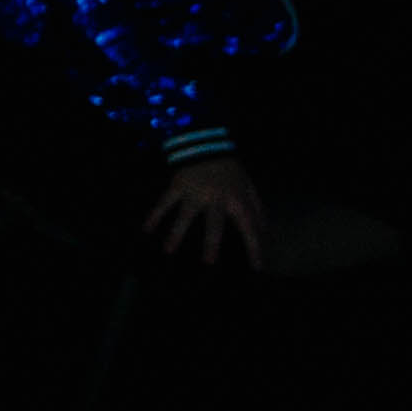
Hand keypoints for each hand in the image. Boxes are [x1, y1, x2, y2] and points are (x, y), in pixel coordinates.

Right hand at [145, 153, 269, 266]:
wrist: (207, 142)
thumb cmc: (229, 169)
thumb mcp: (248, 185)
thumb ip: (257, 208)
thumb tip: (265, 230)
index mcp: (236, 199)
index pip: (248, 226)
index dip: (254, 247)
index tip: (257, 268)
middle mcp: (216, 198)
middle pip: (213, 224)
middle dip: (211, 243)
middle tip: (208, 263)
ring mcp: (195, 192)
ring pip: (185, 214)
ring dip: (176, 233)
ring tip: (168, 250)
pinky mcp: (178, 185)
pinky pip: (165, 201)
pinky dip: (155, 214)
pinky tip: (147, 228)